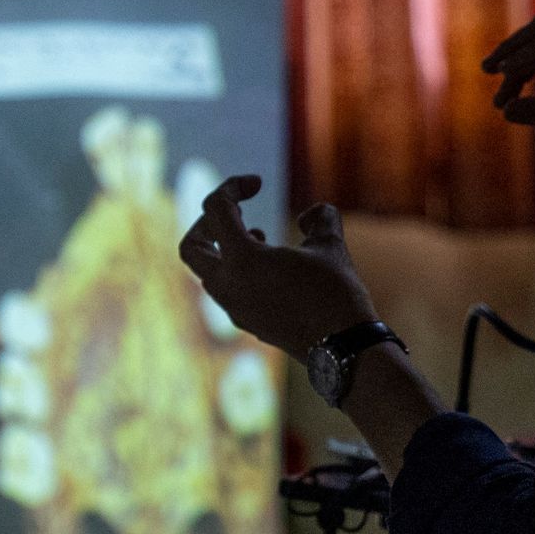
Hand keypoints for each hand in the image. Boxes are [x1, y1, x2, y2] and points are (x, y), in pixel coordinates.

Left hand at [178, 175, 378, 360]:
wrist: (343, 349)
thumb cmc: (336, 294)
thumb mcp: (331, 246)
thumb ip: (320, 219)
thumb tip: (311, 214)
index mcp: (242, 259)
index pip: (215, 209)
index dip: (232, 187)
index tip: (257, 183)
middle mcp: (228, 286)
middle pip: (191, 247)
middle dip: (208, 223)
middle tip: (237, 212)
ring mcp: (234, 309)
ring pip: (207, 272)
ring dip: (224, 248)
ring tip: (259, 237)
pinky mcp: (247, 323)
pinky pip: (227, 291)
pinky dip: (237, 271)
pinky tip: (270, 269)